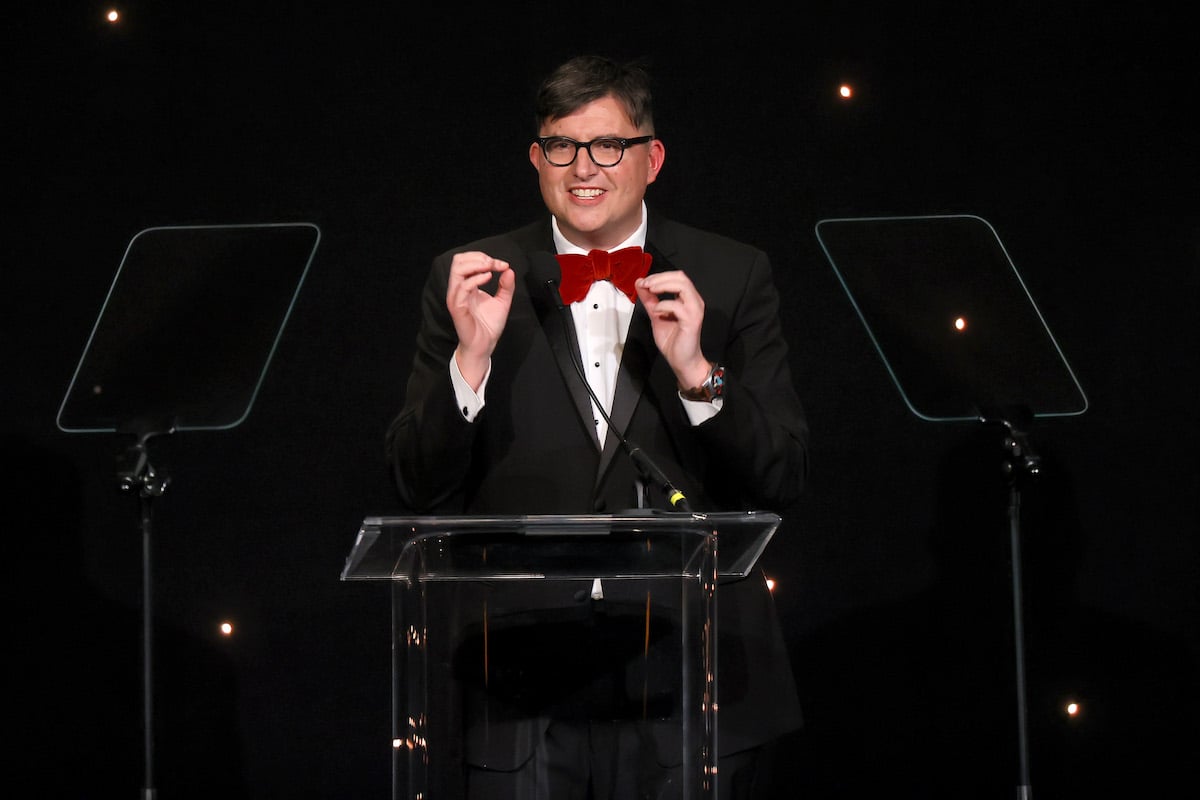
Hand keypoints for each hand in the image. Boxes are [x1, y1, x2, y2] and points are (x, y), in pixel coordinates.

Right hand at [446, 251, 513, 388]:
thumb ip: (506, 286)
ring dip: (477, 264)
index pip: (467, 261)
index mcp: (467, 286)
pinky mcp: (458, 307)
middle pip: (458, 261)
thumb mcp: (502, 301)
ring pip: (457, 269)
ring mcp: (457, 297)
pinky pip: (462, 287)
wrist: (484, 345)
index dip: (485, 258)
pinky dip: (476, 279)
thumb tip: (508, 269)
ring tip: (491, 268)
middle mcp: (459, 289)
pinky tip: (488, 278)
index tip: (503, 265)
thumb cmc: (488, 326)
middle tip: (494, 264)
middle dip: (478, 257)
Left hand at [635, 270, 710, 388]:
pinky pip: (678, 306)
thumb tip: (640, 284)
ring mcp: (695, 310)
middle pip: (681, 277)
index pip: (677, 277)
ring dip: (663, 285)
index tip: (644, 282)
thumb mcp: (656, 316)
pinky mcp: (692, 321)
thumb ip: (650, 300)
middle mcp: (694, 301)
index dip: (659, 276)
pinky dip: (664, 305)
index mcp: (687, 299)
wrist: (682, 361)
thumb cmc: (673, 341)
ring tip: (650, 290)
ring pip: (683, 286)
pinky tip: (657, 312)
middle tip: (645, 284)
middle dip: (660, 278)